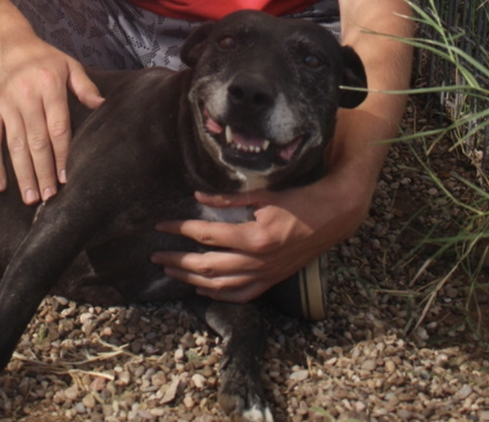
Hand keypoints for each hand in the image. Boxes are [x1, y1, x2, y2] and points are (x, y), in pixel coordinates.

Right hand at [0, 29, 102, 205]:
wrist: (0, 38)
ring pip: (14, 146)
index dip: (62, 155)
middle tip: (50, 197)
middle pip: (37, 142)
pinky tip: (0, 185)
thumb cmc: (39, 53)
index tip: (67, 178)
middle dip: (44, 172)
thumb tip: (102, 104)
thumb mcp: (67, 63)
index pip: (58, 128)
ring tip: (31, 198)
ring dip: (23, 174)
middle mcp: (27, 97)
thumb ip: (84, 86)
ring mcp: (6, 105)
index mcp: (49, 86)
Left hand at [152, 162, 373, 302]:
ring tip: (171, 270)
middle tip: (156, 254)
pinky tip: (201, 288)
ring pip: (220, 285)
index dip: (180, 230)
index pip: (207, 235)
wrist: (331, 218)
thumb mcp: (264, 194)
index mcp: (255, 237)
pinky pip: (241, 295)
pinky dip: (218, 294)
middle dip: (178, 260)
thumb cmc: (298, 200)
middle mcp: (258, 261)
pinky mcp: (271, 281)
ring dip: (191, 278)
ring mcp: (265, 275)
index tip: (161, 225)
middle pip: (207, 265)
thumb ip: (229, 199)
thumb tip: (198, 197)